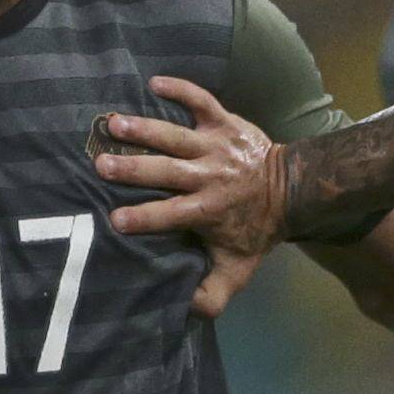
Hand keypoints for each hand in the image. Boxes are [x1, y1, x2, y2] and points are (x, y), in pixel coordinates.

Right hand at [94, 76, 286, 314]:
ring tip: (112, 124)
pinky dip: (181, 89)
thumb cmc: (255, 229)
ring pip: (176, 136)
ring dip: (144, 129)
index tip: (115, 218)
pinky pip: (202, 101)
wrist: (291, 190)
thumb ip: (214, 293)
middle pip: (167, 172)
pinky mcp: (225, 122)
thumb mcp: (239, 268)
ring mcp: (216, 146)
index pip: (171, 215)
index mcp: (208, 211)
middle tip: (102, 165)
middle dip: (135, 168)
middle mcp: (209, 176)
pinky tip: (153, 82)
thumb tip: (186, 311)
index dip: (144, 217)